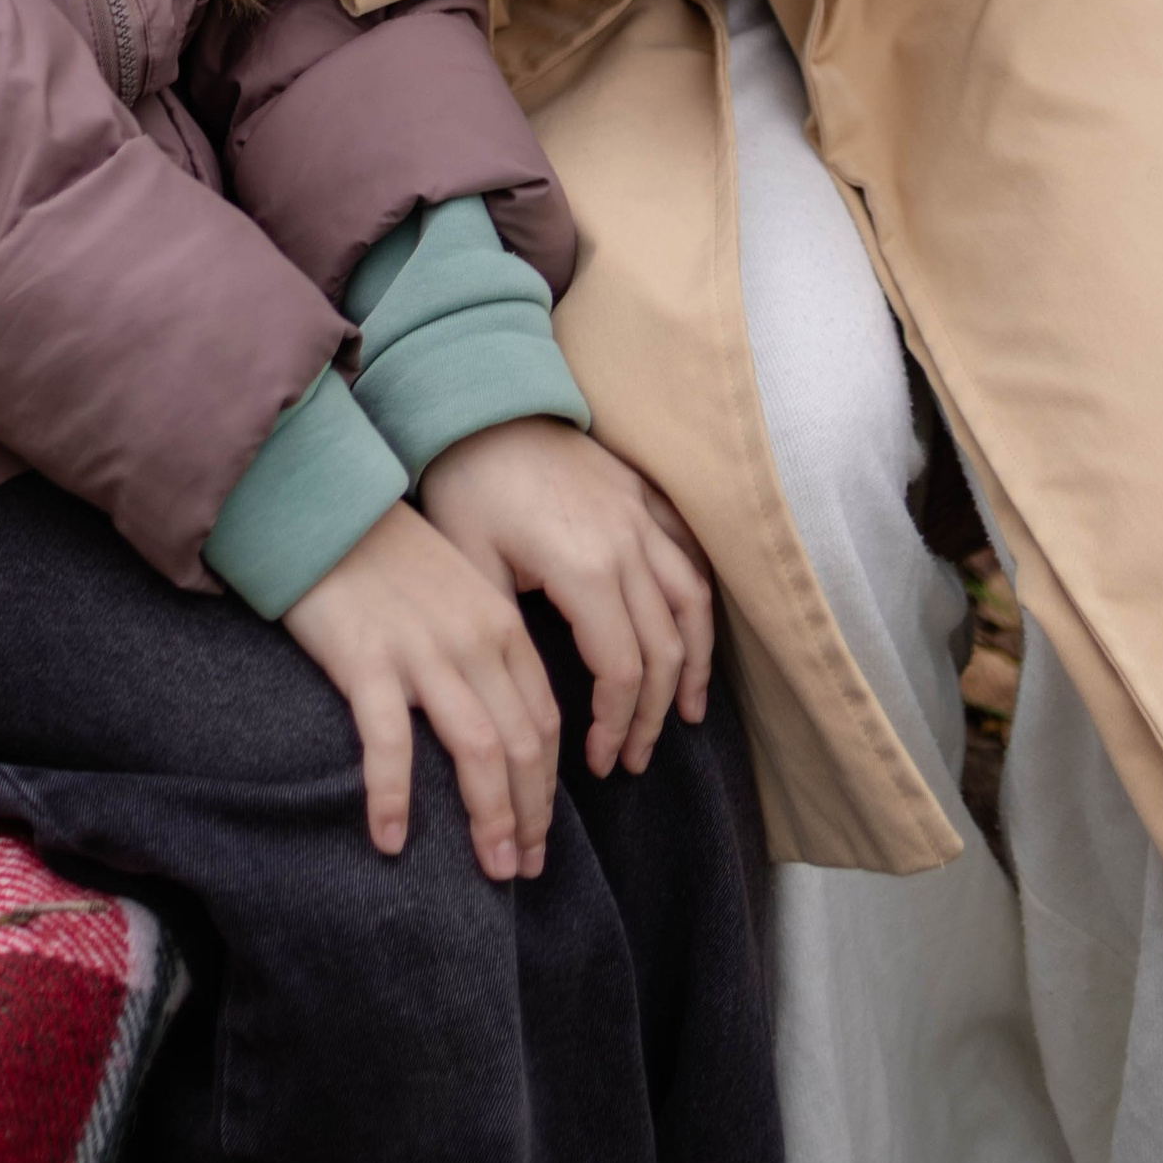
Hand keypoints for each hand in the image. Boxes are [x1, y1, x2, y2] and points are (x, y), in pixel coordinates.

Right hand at [281, 501, 560, 880]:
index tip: (539, 833)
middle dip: (529, 816)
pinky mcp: (368, 660)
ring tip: (491, 870)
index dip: (547, 787)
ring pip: (479, 750)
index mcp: (502, 625)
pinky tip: (390, 841)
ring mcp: (424, 651)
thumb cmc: (387, 556)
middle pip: (522, 745)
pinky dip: (393, 797)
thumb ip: (483, 646)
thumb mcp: (457, 591)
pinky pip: (389, 744)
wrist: (322, 508)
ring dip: (489, 819)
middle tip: (522, 869)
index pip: (544, 721)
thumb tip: (499, 723)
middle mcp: (475, 641)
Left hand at [417, 421, 712, 779]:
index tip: (597, 761)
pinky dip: (698, 599)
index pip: (623, 670)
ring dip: (695, 664)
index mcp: (584, 568)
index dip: (616, 723)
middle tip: (634, 757)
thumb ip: (509, 636)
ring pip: (692, 602)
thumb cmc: (464, 483)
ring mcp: (640, 514)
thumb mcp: (471, 566)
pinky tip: (694, 632)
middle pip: (665, 648)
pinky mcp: (640, 493)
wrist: (479, 401)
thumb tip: (528, 709)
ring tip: (690, 713)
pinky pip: (689, 551)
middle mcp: (627, 543)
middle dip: (655, 714)